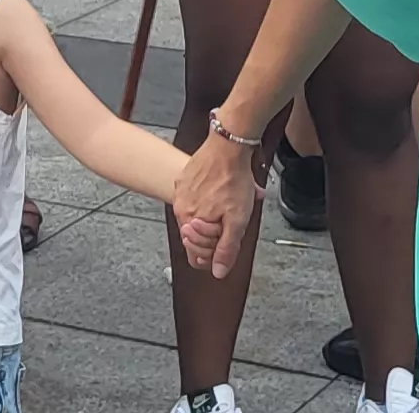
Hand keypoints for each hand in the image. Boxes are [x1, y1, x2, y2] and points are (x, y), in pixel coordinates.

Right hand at [172, 123, 263, 276]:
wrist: (227, 147)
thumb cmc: (233, 181)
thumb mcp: (237, 221)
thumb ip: (227, 248)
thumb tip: (218, 271)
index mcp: (190, 223)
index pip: (194, 255)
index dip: (212, 255)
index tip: (224, 246)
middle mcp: (181, 210)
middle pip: (194, 238)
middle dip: (214, 236)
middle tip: (230, 223)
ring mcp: (181, 194)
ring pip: (195, 218)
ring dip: (212, 218)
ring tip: (228, 206)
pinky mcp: (184, 180)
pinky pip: (194, 200)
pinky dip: (207, 201)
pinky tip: (220, 194)